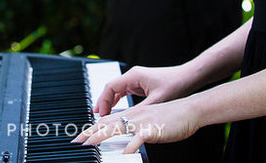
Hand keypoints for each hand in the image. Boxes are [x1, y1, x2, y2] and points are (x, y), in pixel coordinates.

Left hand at [74, 96, 203, 154]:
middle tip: (76, 142)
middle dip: (89, 133)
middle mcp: (134, 116)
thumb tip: (127, 140)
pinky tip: (123, 155)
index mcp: (133, 114)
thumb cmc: (172, 118)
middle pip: (107, 124)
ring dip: (101, 137)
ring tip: (88, 145)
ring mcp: (142, 122)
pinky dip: (129, 148)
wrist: (190, 110)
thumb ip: (137, 129)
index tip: (80, 136)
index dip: (92, 128)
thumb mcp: (150, 122)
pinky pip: (138, 139)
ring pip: (117, 128)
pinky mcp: (153, 129)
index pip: (108, 120)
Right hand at [92, 64, 196, 116]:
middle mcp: (133, 75)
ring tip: (102, 114)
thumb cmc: (175, 85)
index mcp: (134, 75)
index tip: (101, 113)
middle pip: (111, 88)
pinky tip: (114, 109)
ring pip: (116, 90)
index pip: (110, 86)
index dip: (103, 100)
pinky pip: (123, 92)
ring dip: (109, 101)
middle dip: (103, 101)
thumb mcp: (156, 101)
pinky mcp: (140, 84)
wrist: (187, 77)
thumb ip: (140, 111)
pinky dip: (117, 101)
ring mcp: (136, 79)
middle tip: (97, 115)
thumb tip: (126, 121)